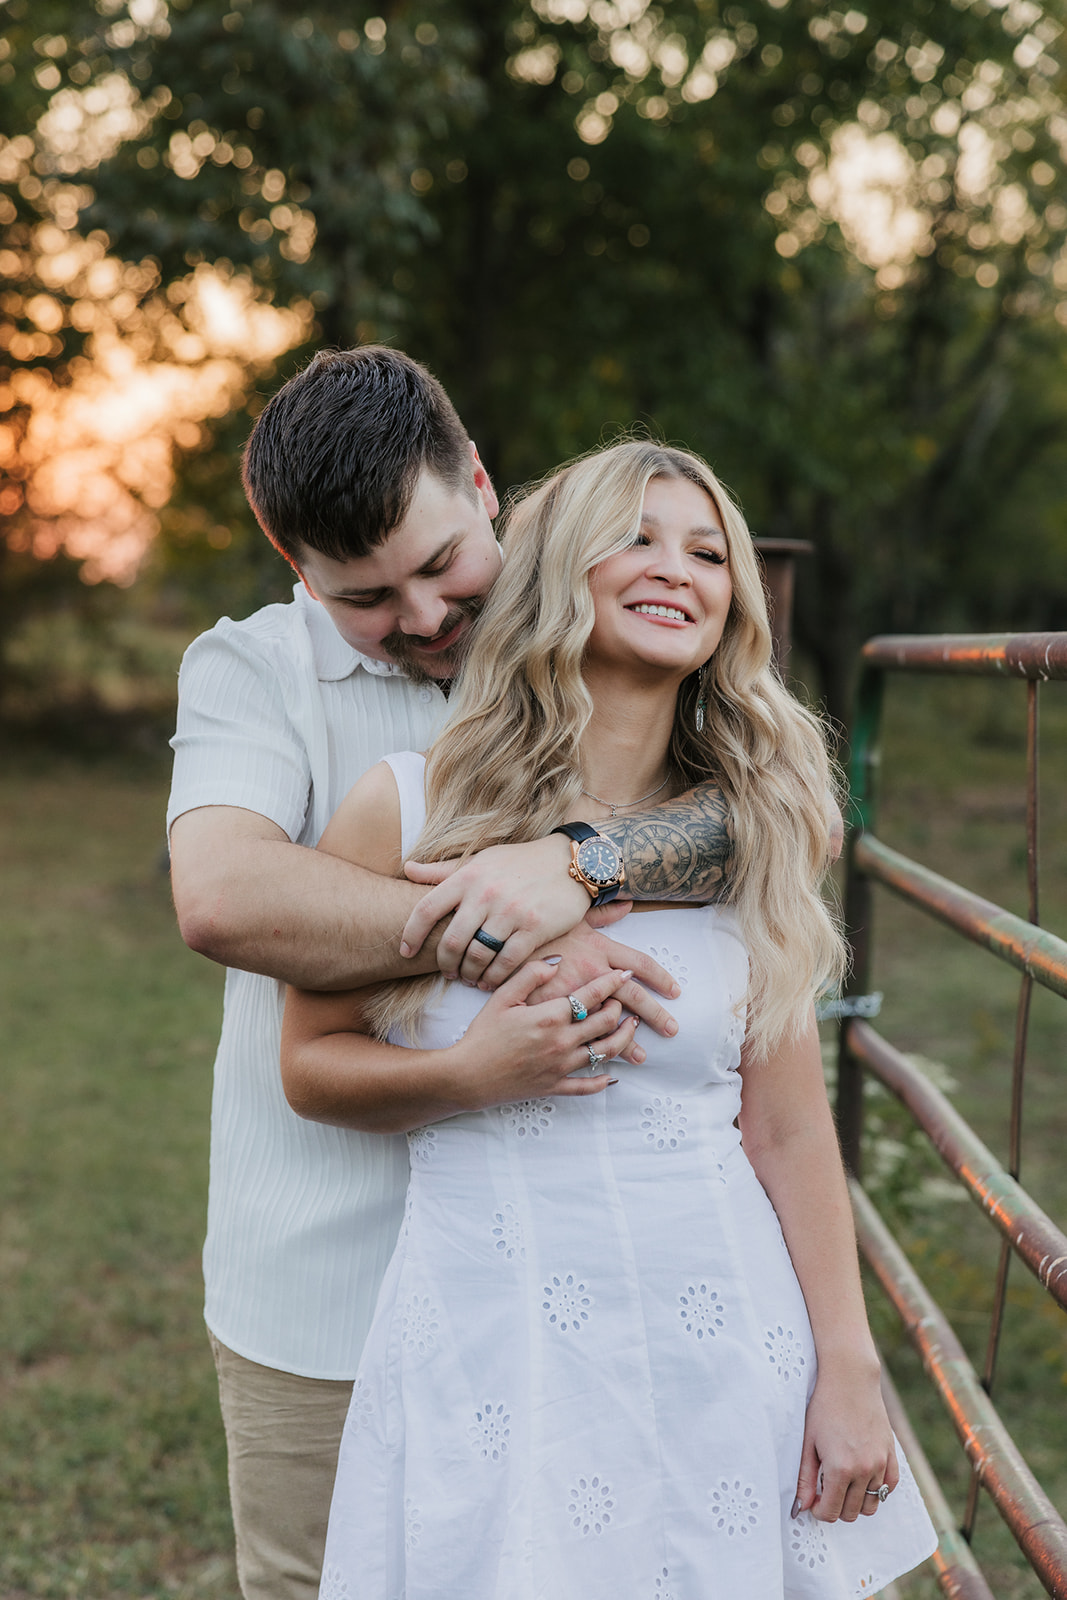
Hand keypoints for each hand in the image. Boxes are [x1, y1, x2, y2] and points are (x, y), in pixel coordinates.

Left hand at [400, 836, 592, 982]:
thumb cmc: (520, 862)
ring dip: (470, 973)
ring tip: (469, 978)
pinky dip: (494, 977)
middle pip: (451, 941)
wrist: (571, 862)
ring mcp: (510, 912)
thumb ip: (444, 870)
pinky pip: (506, 962)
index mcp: (468, 876)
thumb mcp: (481, 859)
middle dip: (445, 963)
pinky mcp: (534, 927)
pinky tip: (490, 981)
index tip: (406, 951)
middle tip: (448, 972)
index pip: (426, 909)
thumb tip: (406, 869)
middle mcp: (486, 893)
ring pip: (478, 955)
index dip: (411, 934)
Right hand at [446, 961, 638, 1108]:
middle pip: (606, 1023)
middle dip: (620, 1008)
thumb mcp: (502, 997)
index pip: (592, 995)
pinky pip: (586, 1086)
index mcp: (551, 1016)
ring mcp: (561, 1066)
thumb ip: (530, 974)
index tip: (625, 973)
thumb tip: (556, 960)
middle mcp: (562, 1042)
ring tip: (629, 1029)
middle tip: (624, 1001)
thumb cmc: (482, 1034)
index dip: (612, 982)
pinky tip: (611, 1075)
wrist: (468, 1076)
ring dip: (623, 1039)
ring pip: (605, 1053)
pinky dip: (602, 1081)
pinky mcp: (555, 1086)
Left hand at [791, 1361, 897, 1523]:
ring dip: (856, 1501)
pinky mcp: (891, 1453)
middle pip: (851, 1512)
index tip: (814, 1501)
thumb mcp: (808, 1442)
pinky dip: (877, 1489)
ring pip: (871, 1504)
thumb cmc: (824, 1407)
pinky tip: (862, 1475)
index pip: (831, 1512)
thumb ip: (805, 1478)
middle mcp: (864, 1470)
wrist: (850, 1378)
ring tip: (843, 1483)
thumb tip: (801, 1508)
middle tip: (825, 1490)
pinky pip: (890, 1487)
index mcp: (840, 1469)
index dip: (819, 1511)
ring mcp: (881, 1462)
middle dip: (835, 1507)